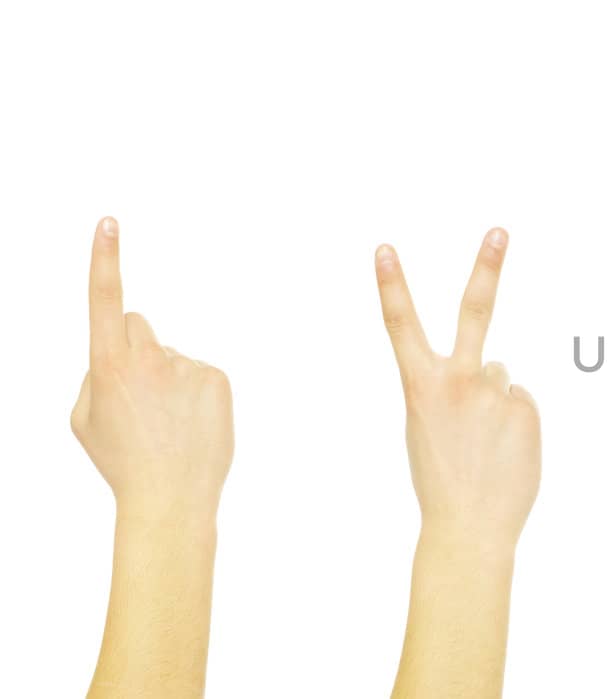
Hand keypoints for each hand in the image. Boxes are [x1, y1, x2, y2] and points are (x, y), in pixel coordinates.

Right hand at [70, 217, 233, 520]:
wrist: (170, 498)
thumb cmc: (122, 460)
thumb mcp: (85, 419)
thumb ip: (94, 374)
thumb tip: (120, 352)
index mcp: (108, 366)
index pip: (106, 301)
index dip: (105, 259)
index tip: (108, 222)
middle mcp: (149, 358)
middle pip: (138, 324)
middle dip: (134, 346)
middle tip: (138, 393)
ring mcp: (187, 366)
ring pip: (170, 354)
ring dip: (167, 376)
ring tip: (167, 421)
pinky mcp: (217, 378)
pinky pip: (199, 371)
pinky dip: (194, 391)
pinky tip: (190, 422)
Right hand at [375, 229, 539, 547]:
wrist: (468, 527)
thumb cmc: (442, 480)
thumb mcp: (429, 427)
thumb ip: (453, 390)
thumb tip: (499, 372)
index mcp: (421, 386)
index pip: (400, 326)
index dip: (390, 284)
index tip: (384, 247)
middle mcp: (459, 381)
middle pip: (474, 312)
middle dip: (486, 266)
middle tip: (500, 231)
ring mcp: (496, 394)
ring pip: (499, 378)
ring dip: (494, 403)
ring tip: (484, 445)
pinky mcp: (526, 409)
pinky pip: (520, 403)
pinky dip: (514, 423)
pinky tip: (503, 451)